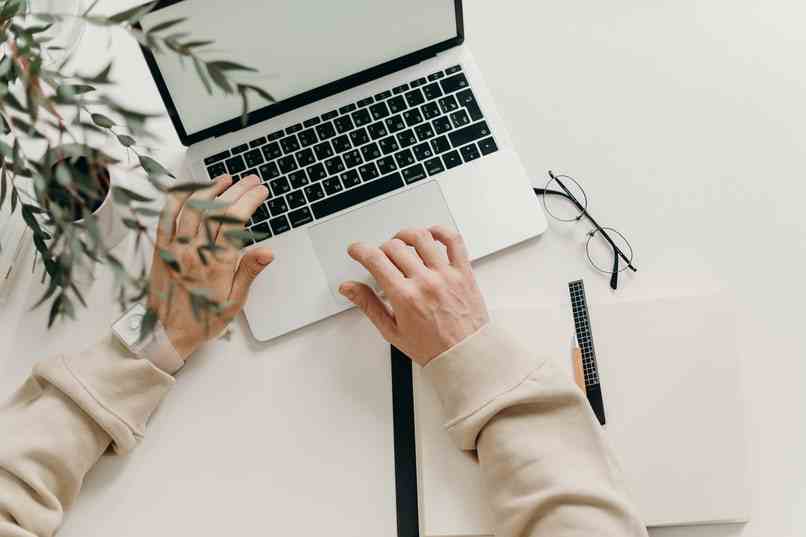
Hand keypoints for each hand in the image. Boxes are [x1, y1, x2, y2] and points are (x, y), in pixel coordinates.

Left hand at [148, 174, 273, 358]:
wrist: (166, 333)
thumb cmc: (202, 319)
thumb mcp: (234, 302)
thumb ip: (249, 272)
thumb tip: (267, 252)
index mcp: (216, 264)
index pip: (236, 221)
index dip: (250, 200)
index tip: (260, 191)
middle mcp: (194, 251)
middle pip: (217, 209)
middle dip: (237, 190)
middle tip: (251, 181)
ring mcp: (174, 247)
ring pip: (192, 207)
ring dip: (210, 189)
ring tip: (225, 180)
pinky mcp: (160, 247)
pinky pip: (166, 215)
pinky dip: (178, 198)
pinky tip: (190, 189)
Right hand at [339, 226, 488, 365]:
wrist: (466, 356)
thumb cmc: (432, 348)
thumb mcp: (392, 331)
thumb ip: (368, 305)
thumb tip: (349, 288)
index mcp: (405, 297)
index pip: (375, 260)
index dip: (360, 250)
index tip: (356, 250)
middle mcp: (425, 282)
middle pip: (394, 247)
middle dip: (381, 249)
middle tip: (380, 258)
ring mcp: (446, 275)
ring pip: (421, 237)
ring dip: (405, 235)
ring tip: (401, 242)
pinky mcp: (463, 272)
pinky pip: (454, 241)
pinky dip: (441, 231)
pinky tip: (431, 235)